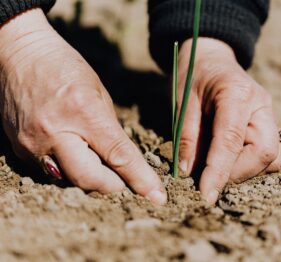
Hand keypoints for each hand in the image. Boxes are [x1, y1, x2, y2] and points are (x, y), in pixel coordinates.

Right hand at [0, 9, 166, 204]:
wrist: (19, 55)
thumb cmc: (65, 67)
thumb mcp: (98, 92)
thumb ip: (110, 129)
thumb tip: (122, 160)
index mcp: (83, 111)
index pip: (118, 156)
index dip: (140, 179)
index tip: (157, 196)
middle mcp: (55, 132)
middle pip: (90, 180)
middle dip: (113, 185)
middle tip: (123, 180)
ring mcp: (33, 143)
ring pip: (70, 181)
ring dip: (90, 178)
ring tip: (96, 161)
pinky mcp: (20, 149)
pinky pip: (51, 172)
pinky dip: (68, 169)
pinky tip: (72, 152)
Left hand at [177, 38, 280, 203]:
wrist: (212, 59)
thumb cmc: (193, 76)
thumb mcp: (182, 101)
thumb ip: (186, 136)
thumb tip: (188, 172)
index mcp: (237, 93)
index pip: (232, 140)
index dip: (219, 172)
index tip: (206, 196)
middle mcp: (261, 104)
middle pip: (264, 153)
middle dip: (236, 173)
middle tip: (209, 176)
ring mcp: (269, 114)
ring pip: (271, 158)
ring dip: (244, 170)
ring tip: (217, 165)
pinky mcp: (269, 123)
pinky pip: (269, 154)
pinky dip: (250, 164)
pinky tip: (229, 157)